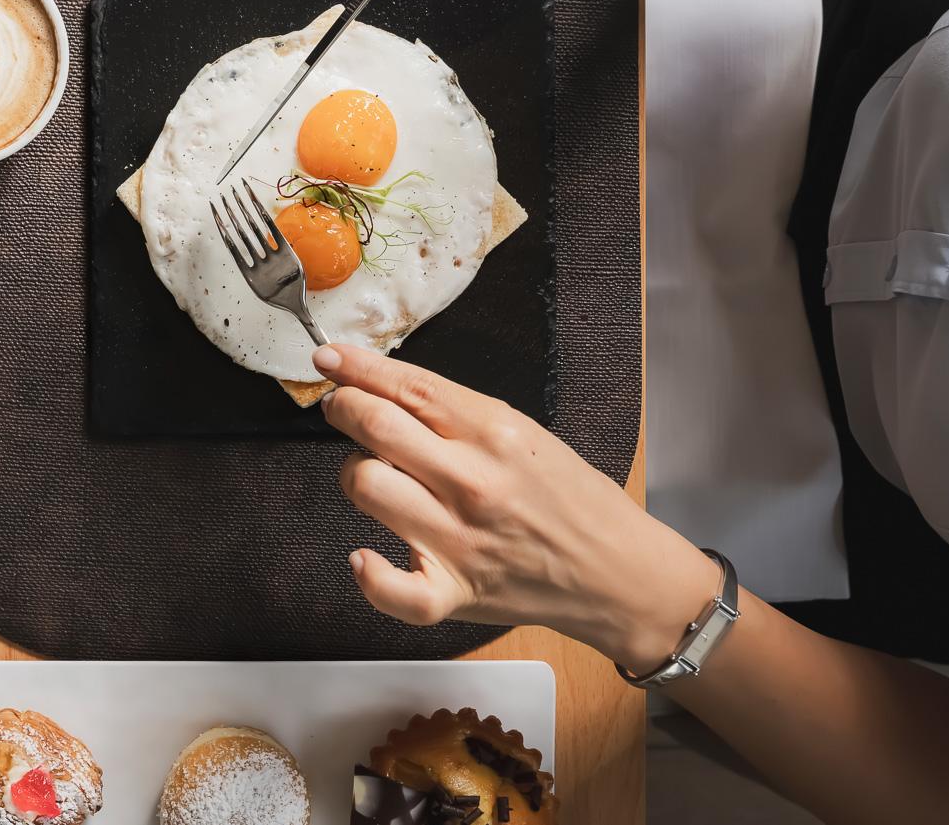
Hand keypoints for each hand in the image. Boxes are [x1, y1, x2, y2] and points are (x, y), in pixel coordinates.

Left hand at [314, 343, 719, 670]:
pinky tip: (365, 557)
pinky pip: (394, 589)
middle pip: (377, 428)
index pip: (411, 388)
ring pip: (367, 487)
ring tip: (374, 472)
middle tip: (341, 406)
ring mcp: (460, 539)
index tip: (328, 357)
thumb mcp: (525, 434)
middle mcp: (474, 482)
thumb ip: (458, 414)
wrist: (619, 572)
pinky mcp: (456, 590)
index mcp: (497, 434)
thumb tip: (387, 388)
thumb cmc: (571, 499)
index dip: (358, 368)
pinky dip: (370, 575)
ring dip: (355, 472)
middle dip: (344, 407)